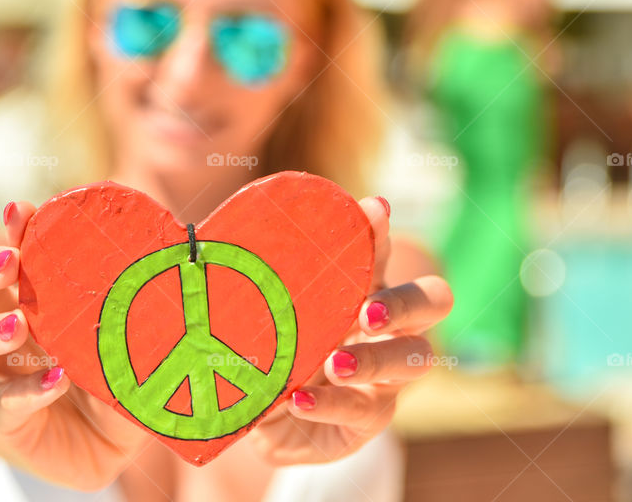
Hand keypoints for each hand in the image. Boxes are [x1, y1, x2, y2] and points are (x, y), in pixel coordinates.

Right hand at [0, 202, 148, 489]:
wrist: (112, 444)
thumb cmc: (117, 375)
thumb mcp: (132, 334)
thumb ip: (140, 302)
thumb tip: (182, 250)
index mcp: (34, 297)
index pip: (13, 252)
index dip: (14, 229)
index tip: (21, 210)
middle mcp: (6, 328)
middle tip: (8, 263)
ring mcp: (0, 374)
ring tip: (16, 326)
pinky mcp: (10, 421)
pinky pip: (5, 406)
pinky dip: (28, 391)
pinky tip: (56, 380)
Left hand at [248, 196, 452, 463]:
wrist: (266, 421)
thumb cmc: (271, 352)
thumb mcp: (262, 319)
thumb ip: (252, 288)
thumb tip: (200, 241)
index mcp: (361, 291)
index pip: (379, 254)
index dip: (379, 231)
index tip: (372, 209)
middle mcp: (386, 330)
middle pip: (431, 302)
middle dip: (405, 300)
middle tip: (368, 310)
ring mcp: (385, 378)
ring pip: (412, 361)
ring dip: (375, 359)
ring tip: (334, 364)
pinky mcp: (367, 422)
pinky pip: (362, 412)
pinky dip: (329, 404)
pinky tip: (298, 399)